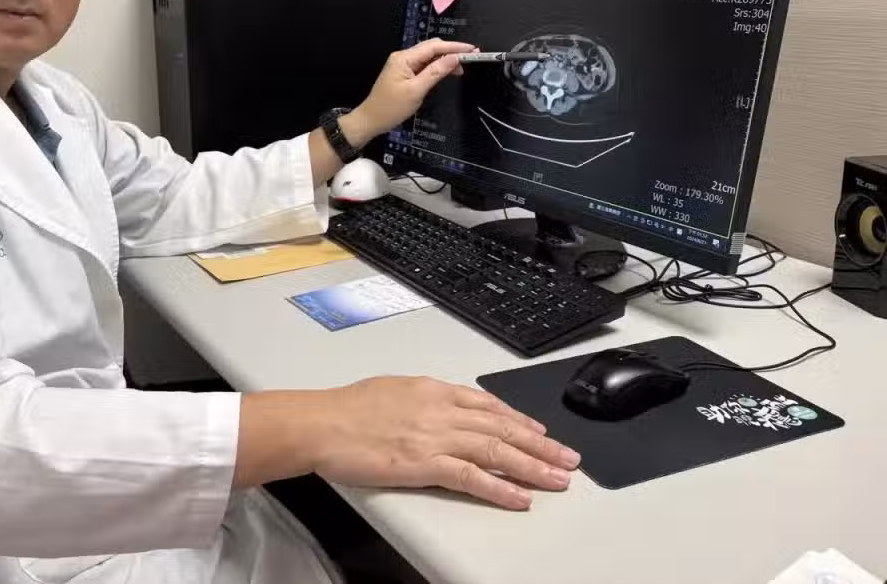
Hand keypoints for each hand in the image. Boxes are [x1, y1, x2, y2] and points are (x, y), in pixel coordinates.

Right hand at [310, 376, 579, 509]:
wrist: (320, 423)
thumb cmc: (346, 408)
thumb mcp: (393, 390)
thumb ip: (423, 399)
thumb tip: (439, 405)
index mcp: (433, 389)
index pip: (488, 405)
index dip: (519, 419)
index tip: (540, 430)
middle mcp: (440, 409)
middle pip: (502, 428)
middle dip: (540, 444)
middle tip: (567, 457)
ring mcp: (434, 437)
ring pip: (496, 451)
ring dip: (532, 466)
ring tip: (558, 479)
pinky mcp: (424, 464)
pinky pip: (471, 477)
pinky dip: (499, 488)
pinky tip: (519, 497)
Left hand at [341, 39, 474, 146]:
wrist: (371, 120)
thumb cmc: (391, 108)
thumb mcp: (416, 91)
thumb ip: (435, 72)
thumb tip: (454, 58)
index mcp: (404, 58)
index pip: (433, 47)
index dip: (454, 47)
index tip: (471, 49)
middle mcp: (403, 57)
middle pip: (431, 48)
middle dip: (451, 51)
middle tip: (470, 58)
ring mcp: (403, 64)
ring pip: (429, 56)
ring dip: (445, 60)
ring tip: (461, 68)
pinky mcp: (404, 73)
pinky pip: (424, 65)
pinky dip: (437, 67)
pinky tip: (447, 72)